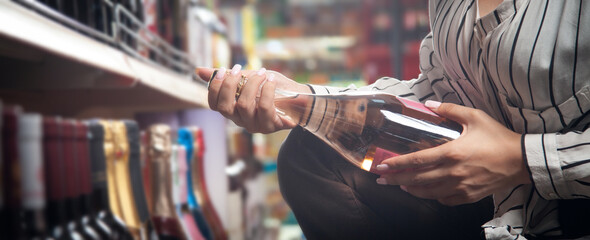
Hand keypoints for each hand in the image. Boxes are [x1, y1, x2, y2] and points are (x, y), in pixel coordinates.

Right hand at [196, 65, 310, 132]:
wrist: (299, 95)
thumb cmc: (272, 87)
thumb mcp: (249, 77)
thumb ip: (227, 76)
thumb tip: (198, 71)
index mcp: (233, 109)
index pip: (214, 105)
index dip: (215, 88)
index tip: (224, 71)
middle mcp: (241, 120)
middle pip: (225, 108)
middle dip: (230, 86)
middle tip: (239, 69)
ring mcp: (256, 125)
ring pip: (244, 106)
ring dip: (252, 85)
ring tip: (263, 73)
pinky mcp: (271, 126)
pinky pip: (264, 108)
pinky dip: (267, 91)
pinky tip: (271, 80)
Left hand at [375, 101, 530, 205]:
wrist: (522, 160)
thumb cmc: (498, 138)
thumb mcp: (475, 117)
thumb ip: (449, 110)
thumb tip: (429, 104)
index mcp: (451, 153)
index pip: (416, 161)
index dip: (397, 164)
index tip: (382, 166)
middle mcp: (453, 173)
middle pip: (417, 180)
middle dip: (396, 180)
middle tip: (381, 179)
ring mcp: (461, 187)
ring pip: (428, 192)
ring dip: (411, 189)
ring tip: (401, 184)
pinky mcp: (469, 196)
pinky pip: (445, 200)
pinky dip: (433, 196)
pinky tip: (428, 191)